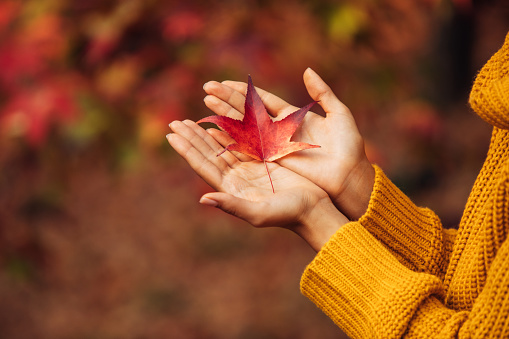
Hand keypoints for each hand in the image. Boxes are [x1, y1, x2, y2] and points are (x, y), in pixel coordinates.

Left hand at [167, 119, 347, 250]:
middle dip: (191, 137)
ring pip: (222, 147)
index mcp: (231, 189)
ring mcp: (249, 169)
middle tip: (174, 122)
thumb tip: (202, 198)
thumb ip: (232, 205)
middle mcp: (236, 178)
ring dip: (205, 133)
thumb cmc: (287, 214)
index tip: (171, 134)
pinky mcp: (263, 162)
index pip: (204, 165)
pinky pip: (241, 143)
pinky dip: (229, 132)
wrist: (312, 210)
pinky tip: (218, 124)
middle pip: (208, 154)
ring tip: (189, 121)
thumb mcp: (259, 213)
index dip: (187, 150)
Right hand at [202, 68, 374, 219]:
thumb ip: (322, 92)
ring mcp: (273, 146)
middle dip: (227, 99)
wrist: (349, 175)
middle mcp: (279, 131)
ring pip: (243, 127)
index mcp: (292, 117)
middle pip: (247, 111)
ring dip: (224, 115)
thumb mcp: (339, 113)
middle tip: (206, 88)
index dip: (243, 90)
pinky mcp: (273, 161)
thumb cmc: (348, 146)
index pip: (262, 100)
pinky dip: (230, 138)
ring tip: (206, 102)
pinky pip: (247, 148)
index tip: (224, 82)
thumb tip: (307, 70)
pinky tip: (214, 129)